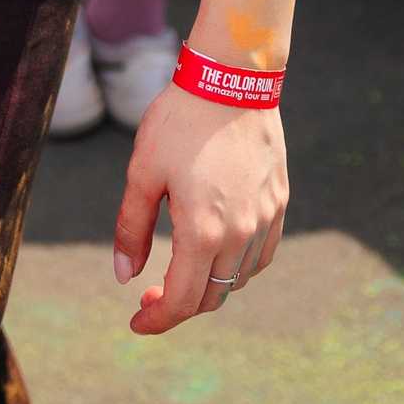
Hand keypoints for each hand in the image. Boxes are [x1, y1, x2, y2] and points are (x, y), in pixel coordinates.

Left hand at [111, 84, 285, 331]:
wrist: (232, 79)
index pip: (182, 301)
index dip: (157, 321)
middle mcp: (240, 234)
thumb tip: (125, 276)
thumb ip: (131, 228)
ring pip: (238, 279)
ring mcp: (265, 220)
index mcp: (202, 231)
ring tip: (179, 273)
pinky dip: (238, 268)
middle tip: (149, 297)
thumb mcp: (142, 172)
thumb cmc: (179, 120)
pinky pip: (262, 255)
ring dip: (208, 288)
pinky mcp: (279, 204)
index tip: (136, 323)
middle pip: (211, 297)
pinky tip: (217, 255)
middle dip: (178, 306)